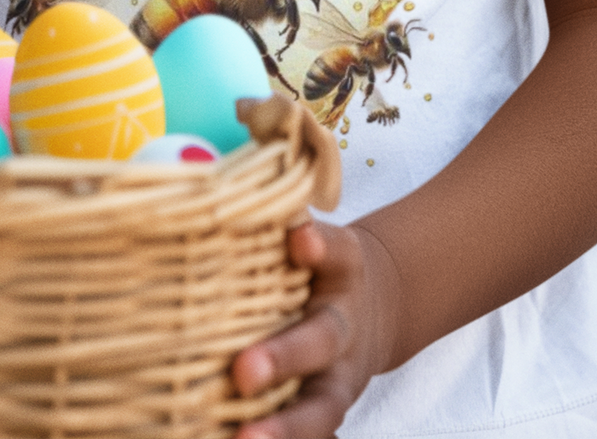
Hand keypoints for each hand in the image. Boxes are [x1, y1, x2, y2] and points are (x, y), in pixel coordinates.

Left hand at [231, 218, 396, 438]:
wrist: (378, 306)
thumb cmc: (320, 264)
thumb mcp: (317, 234)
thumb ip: (283, 218)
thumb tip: (218, 183)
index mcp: (343, 271)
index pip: (335, 252)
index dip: (318, 246)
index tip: (300, 240)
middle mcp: (344, 329)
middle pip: (318, 341)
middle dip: (282, 357)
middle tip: (243, 371)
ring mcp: (338, 381)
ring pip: (319, 410)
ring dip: (285, 429)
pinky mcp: (327, 417)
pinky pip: (310, 436)